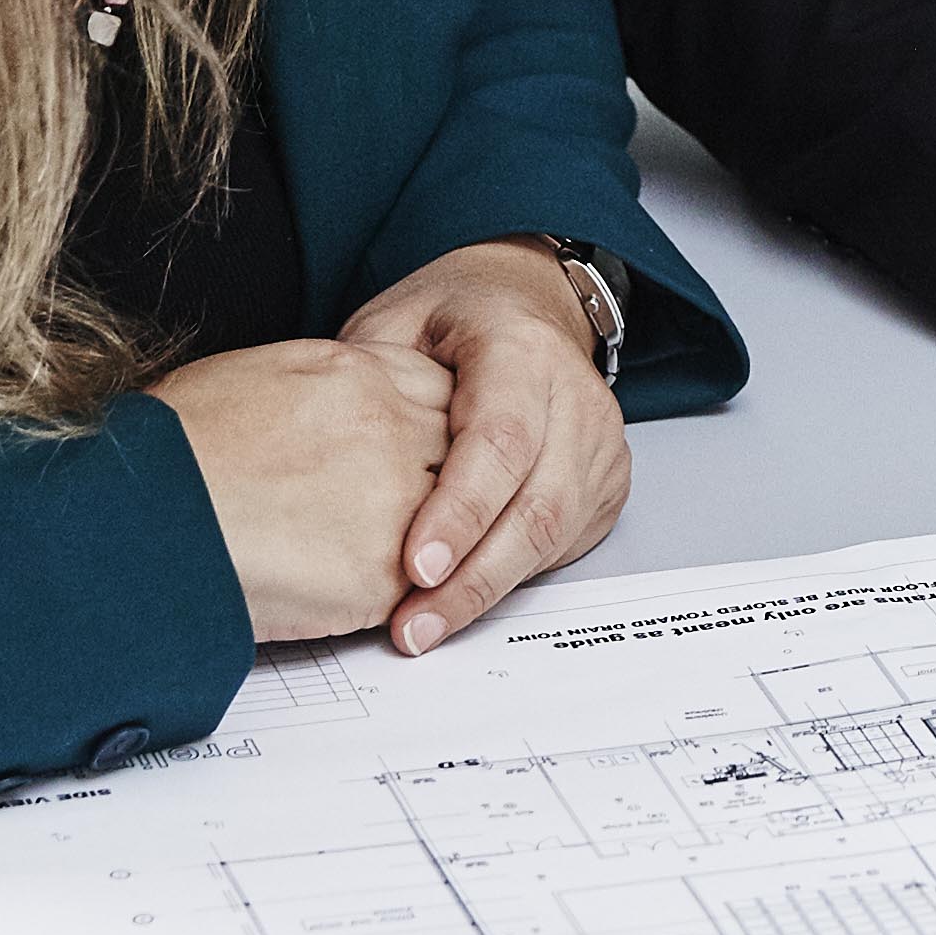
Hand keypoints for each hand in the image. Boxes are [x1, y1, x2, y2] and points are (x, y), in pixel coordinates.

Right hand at [152, 338, 457, 642]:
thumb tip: (343, 404)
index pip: (443, 390)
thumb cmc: (171, 449)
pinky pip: (419, 583)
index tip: (420, 445)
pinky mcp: (383, 575)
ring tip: (382, 555)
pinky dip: (396, 591)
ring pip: (451, 522)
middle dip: (445, 480)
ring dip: (430, 539)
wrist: (138, 519)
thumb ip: (323, 386)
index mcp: (360, 375)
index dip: (431, 422)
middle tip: (414, 507)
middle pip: (460, 454)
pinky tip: (357, 592)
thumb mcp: (254, 378)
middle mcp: (392, 431)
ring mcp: (397, 504)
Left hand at [338, 240, 637, 653]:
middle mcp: (576, 397)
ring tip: (424, 628)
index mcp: (521, 349)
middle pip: (537, 502)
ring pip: (555, 534)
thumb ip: (371, 384)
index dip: (461, 509)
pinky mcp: (606, 482)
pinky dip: (510, 579)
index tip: (416, 568)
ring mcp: (600, 443)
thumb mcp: (394, 324)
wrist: (526, 306)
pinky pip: (563, 544)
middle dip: (474, 576)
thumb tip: (329, 461)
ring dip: (488, 589)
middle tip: (413, 626)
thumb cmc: (453, 319)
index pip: (501, 439)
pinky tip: (461, 603)